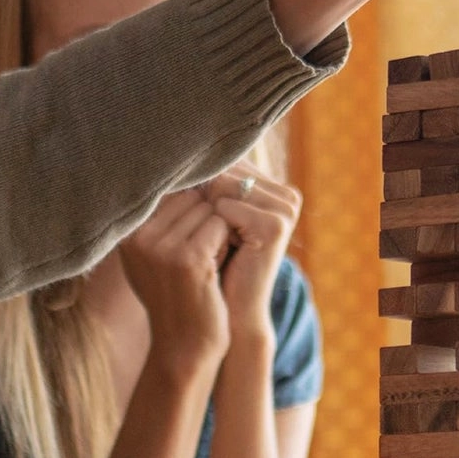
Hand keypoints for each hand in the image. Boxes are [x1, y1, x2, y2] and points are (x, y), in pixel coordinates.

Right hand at [118, 190, 230, 368]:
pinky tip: (213, 270)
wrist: (185, 346)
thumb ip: (164, 215)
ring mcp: (160, 247)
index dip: (193, 211)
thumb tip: (187, 170)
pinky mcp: (187, 259)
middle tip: (198, 258)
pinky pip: (221, 225)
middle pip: (193, 194)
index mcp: (126, 230)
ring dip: (218, 233)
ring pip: (210, 208)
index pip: (174, 187)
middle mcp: (136, 235)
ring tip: (203, 266)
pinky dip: (226, 244)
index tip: (186, 247)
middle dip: (207, 219)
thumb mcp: (157, 253)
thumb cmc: (179, 295)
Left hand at [203, 163, 300, 338]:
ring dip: (204, 217)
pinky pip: (223, 208)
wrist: (229, 314)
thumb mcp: (210, 219)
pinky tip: (222, 253)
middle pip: (222, 170)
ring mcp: (284, 208)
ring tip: (216, 245)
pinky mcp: (276, 225)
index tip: (198, 218)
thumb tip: (173, 143)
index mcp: (275, 188)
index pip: (224, 161)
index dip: (199, 184)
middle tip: (209, 238)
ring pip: (220, 185)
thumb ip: (205, 183)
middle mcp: (285, 194)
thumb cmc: (213, 265)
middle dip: (202, 200)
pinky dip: (211, 230)